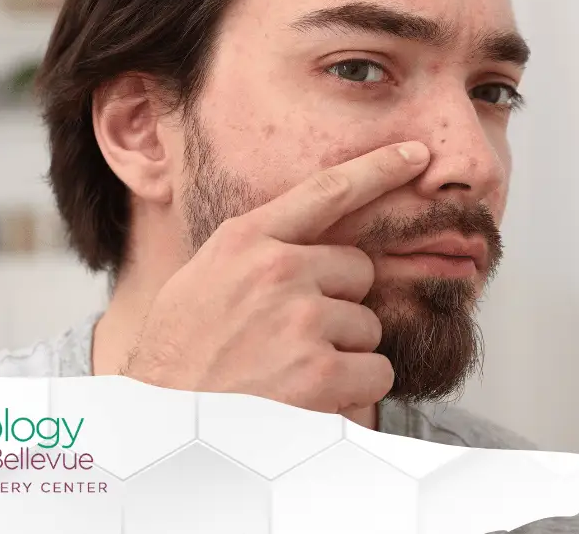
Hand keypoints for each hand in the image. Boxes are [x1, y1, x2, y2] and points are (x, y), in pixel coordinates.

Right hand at [121, 141, 431, 413]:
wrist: (163, 426)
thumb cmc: (178, 357)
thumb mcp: (201, 279)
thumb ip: (252, 254)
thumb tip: (303, 244)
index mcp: (244, 240)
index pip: (326, 190)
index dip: (378, 168)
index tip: (415, 153)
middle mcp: (277, 270)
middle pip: (357, 269)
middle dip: (340, 301)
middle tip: (293, 335)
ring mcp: (301, 320)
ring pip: (368, 325)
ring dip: (344, 351)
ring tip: (290, 372)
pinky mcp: (321, 373)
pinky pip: (375, 372)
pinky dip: (355, 391)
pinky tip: (310, 399)